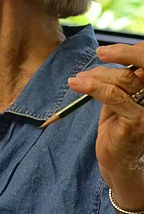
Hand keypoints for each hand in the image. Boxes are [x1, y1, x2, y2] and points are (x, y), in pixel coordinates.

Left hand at [68, 43, 143, 190]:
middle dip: (123, 53)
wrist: (119, 162)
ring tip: (78, 79)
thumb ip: (122, 81)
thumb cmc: (119, 129)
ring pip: (124, 80)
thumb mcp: (122, 100)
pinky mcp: (138, 122)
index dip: (133, 51)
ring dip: (97, 75)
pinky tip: (76, 84)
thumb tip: (109, 54)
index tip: (110, 51)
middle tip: (101, 53)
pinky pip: (113, 96)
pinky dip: (92, 87)